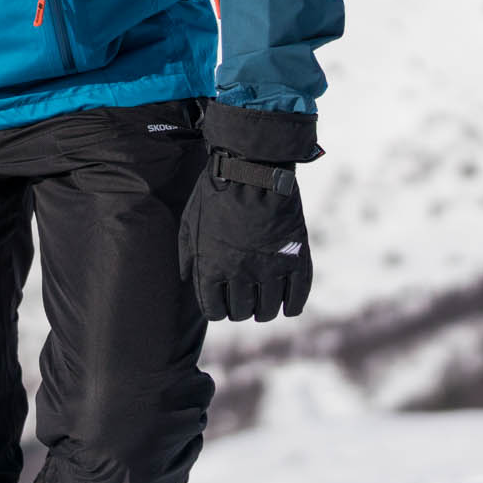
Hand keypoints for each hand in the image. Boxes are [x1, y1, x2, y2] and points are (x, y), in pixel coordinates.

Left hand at [179, 149, 311, 320]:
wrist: (253, 170)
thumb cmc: (216, 194)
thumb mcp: (190, 222)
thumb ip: (187, 254)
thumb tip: (185, 278)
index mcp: (212, 267)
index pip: (214, 308)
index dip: (217, 310)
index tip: (221, 307)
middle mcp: (241, 273)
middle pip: (241, 311)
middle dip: (239, 311)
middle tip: (242, 305)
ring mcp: (270, 267)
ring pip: (268, 309)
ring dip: (264, 312)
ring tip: (263, 308)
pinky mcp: (295, 258)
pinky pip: (297, 295)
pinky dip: (292, 306)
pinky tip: (288, 308)